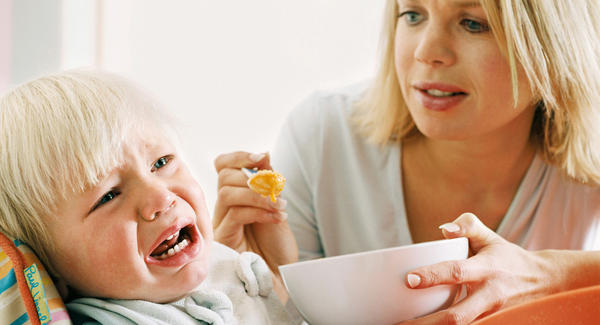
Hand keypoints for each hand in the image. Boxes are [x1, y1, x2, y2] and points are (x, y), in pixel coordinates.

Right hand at [213, 151, 297, 275]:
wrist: (279, 277)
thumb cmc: (276, 246)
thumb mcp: (277, 207)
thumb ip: (268, 182)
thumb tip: (263, 154)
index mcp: (235, 197)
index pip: (223, 166)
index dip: (238, 156)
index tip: (261, 156)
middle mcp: (223, 208)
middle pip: (224, 177)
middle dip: (253, 178)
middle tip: (276, 190)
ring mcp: (220, 224)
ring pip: (228, 194)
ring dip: (258, 196)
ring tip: (279, 206)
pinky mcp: (223, 240)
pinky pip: (236, 215)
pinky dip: (259, 212)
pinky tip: (276, 218)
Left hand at [399, 213, 561, 324]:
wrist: (545, 281)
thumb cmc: (508, 257)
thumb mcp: (491, 237)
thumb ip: (468, 226)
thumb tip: (444, 228)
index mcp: (486, 269)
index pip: (456, 272)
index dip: (432, 276)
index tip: (409, 279)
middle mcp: (488, 296)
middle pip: (457, 316)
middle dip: (426, 323)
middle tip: (399, 322)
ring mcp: (491, 315)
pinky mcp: (491, 324)